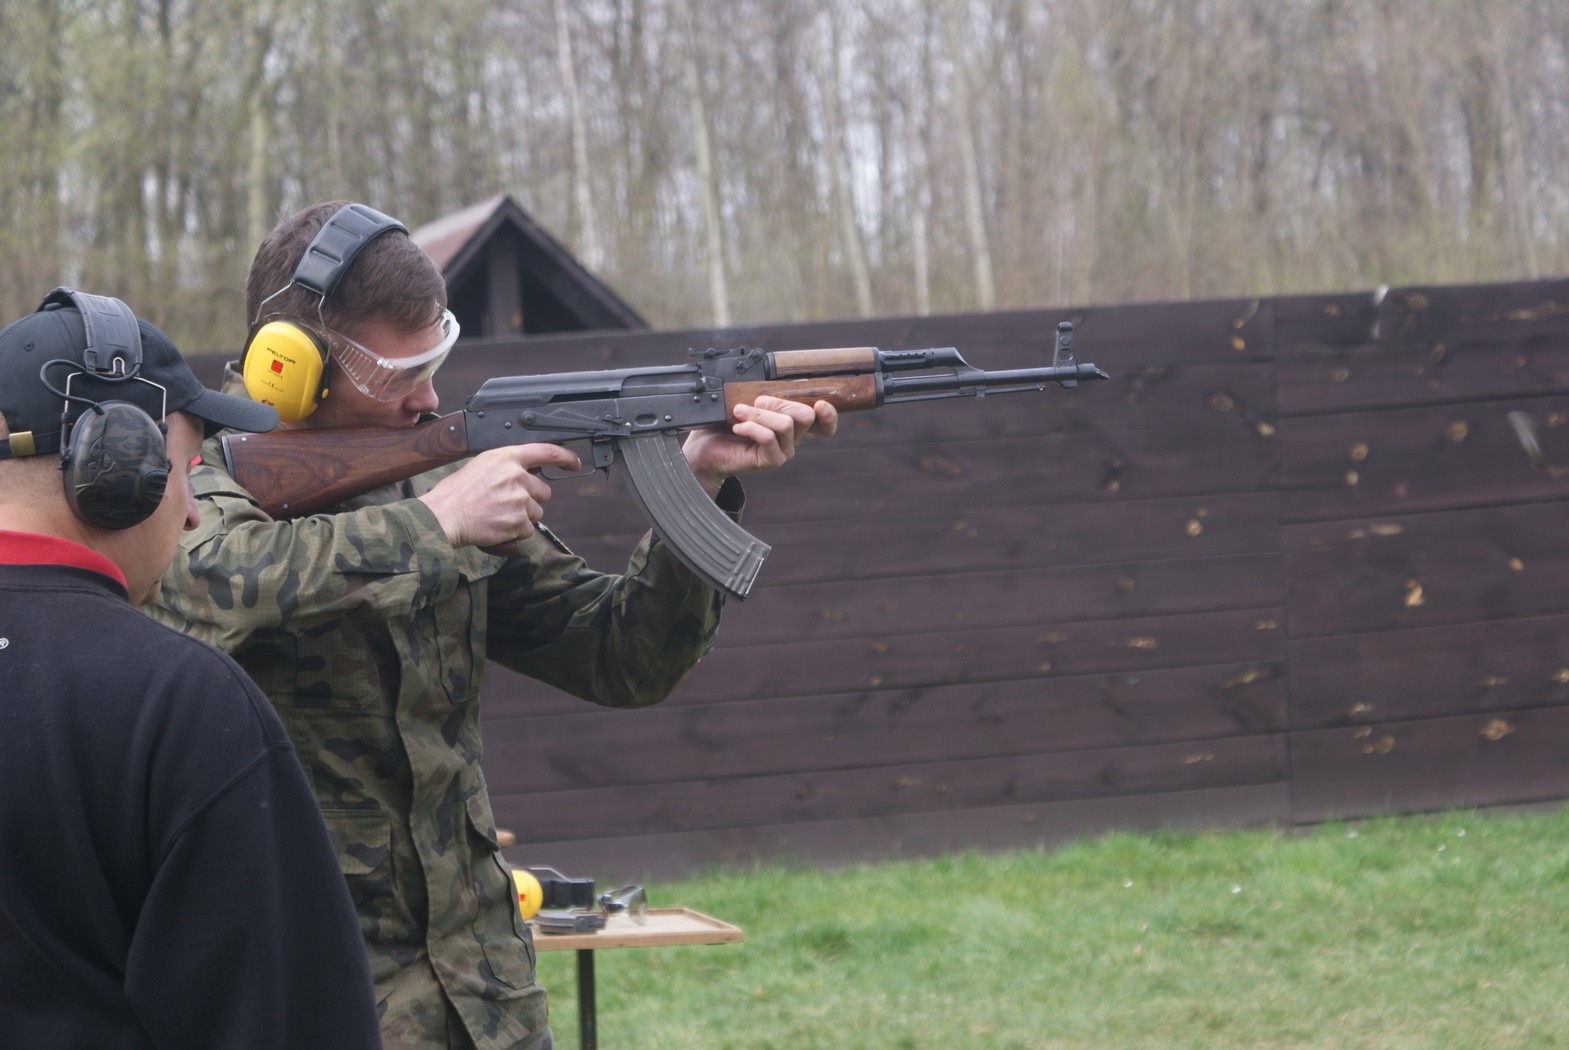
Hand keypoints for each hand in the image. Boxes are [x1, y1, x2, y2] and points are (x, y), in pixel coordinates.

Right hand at [419, 443, 580, 548]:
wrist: (444, 516)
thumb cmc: (456, 493)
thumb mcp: (481, 466)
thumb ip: (506, 466)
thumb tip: (526, 473)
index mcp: (506, 457)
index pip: (546, 452)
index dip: (565, 458)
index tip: (573, 463)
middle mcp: (516, 476)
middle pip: (543, 490)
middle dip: (531, 499)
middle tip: (507, 503)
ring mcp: (519, 499)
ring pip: (537, 511)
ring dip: (523, 517)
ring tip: (498, 515)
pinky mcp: (519, 522)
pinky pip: (528, 529)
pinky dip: (516, 532)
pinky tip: (498, 525)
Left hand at [683, 395, 838, 496]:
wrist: (705, 448)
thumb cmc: (725, 423)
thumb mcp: (748, 402)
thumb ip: (767, 394)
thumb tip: (781, 384)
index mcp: (792, 423)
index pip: (824, 422)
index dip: (829, 414)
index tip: (819, 404)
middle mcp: (792, 438)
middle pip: (806, 415)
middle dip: (779, 402)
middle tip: (756, 402)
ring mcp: (783, 451)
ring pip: (785, 424)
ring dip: (759, 414)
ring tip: (739, 413)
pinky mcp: (770, 460)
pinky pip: (768, 438)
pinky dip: (751, 427)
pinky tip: (737, 427)